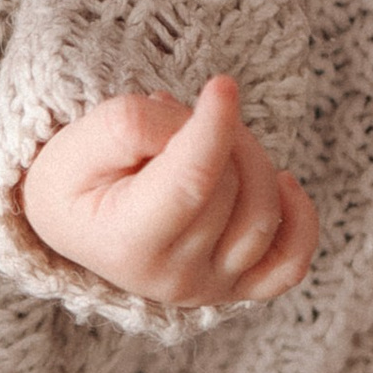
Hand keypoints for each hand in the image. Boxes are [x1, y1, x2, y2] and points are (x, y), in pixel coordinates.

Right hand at [17, 76, 316, 310]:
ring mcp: (210, 288)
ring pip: (263, 216)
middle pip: (228, 192)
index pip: (192, 184)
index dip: (214, 129)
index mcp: (128, 245)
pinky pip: (292, 262)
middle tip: (180, 116)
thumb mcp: (81, 139)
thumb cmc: (74, 177)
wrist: (72, 221)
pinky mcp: (237, 286)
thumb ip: (133, 125)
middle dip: (219, 134)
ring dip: (250, 160)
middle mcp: (173, 278)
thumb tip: (196, 126)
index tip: (222, 85)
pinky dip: (299, 220)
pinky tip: (281, 182)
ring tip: (212, 139)